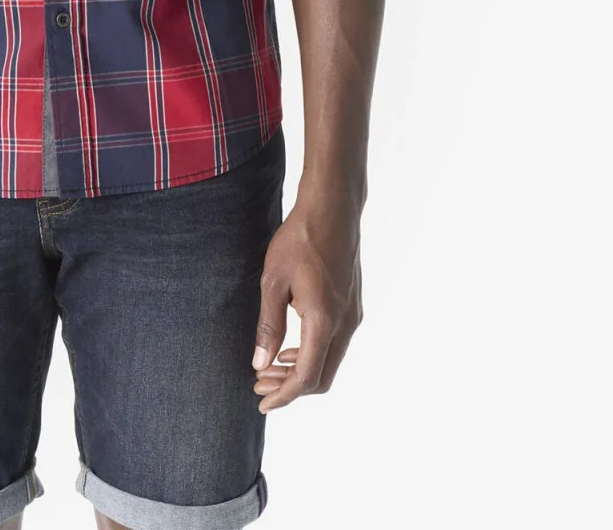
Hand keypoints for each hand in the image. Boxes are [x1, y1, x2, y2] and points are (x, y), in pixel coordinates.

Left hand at [251, 197, 362, 411]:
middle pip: (322, 377)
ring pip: (330, 361)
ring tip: (270, 366)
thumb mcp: (273, 280)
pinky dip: (313, 353)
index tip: (261, 403)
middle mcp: (345, 324)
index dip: (284, 396)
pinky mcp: (353, 305)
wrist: (333, 209)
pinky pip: (335, 344)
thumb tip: (260, 363)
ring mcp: (353, 315)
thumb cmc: (299, 240)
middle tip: (259, 384)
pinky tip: (291, 345)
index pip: (307, 376)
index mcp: (324, 321)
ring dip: (301, 370)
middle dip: (290, 387)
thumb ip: (269, 325)